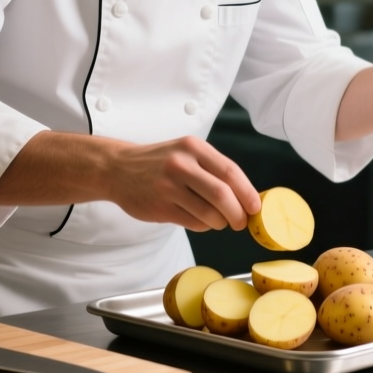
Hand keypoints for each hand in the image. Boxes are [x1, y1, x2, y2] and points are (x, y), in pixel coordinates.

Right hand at [0, 131, 261, 232]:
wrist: (116, 168)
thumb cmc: (158, 162)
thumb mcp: (185, 153)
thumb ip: (212, 169)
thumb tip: (245, 196)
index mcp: (193, 147)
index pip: (230, 172)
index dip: (248, 193)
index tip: (256, 208)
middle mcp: (181, 164)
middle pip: (222, 194)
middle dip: (238, 213)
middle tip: (241, 222)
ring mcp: (169, 186)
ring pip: (208, 213)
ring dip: (219, 222)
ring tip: (218, 221)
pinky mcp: (160, 206)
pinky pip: (192, 222)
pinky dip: (202, 225)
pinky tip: (199, 220)